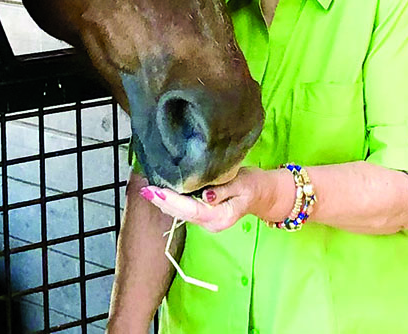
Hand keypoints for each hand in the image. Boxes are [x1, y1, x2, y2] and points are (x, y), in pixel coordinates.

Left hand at [139, 167, 295, 232]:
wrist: (263, 194)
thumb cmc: (253, 185)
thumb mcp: (242, 184)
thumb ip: (224, 190)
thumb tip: (205, 196)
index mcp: (219, 217)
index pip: (190, 209)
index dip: (171, 200)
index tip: (155, 191)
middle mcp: (210, 223)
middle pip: (181, 214)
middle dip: (162, 201)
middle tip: (145, 188)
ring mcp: (207, 221)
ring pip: (181, 213)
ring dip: (165, 201)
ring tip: (148, 188)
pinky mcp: (204, 215)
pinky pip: (185, 210)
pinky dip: (173, 200)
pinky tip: (162, 191)